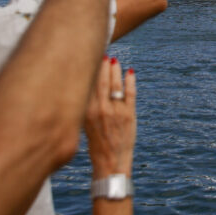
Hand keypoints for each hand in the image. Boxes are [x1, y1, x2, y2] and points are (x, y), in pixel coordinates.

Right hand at [85, 56, 135, 176]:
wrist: (110, 162)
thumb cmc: (96, 143)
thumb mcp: (85, 124)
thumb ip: (85, 106)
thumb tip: (84, 87)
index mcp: (87, 112)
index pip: (88, 85)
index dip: (89, 70)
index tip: (89, 58)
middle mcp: (100, 110)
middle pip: (101, 81)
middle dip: (102, 65)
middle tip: (102, 53)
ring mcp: (116, 111)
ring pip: (115, 85)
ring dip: (115, 71)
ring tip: (114, 60)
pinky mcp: (129, 115)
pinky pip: (130, 93)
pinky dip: (130, 81)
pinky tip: (130, 72)